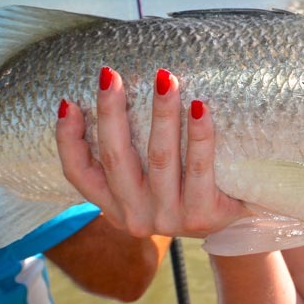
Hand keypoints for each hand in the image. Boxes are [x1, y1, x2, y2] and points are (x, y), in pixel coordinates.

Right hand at [56, 66, 249, 237]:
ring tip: (164, 79)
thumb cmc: (188, 190)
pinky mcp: (202, 215)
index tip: (68, 102)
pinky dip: (199, 134)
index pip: (79, 174)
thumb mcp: (150, 182)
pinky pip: (199, 167)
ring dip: (161, 114)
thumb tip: (112, 92)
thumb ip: (131, 154)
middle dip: (110, 112)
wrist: (235, 228)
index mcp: (116, 206)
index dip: (68, 140)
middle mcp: (137, 215)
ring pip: (160, 158)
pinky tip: (200, 107)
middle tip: (111, 74)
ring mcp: (169, 218)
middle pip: (115, 158)